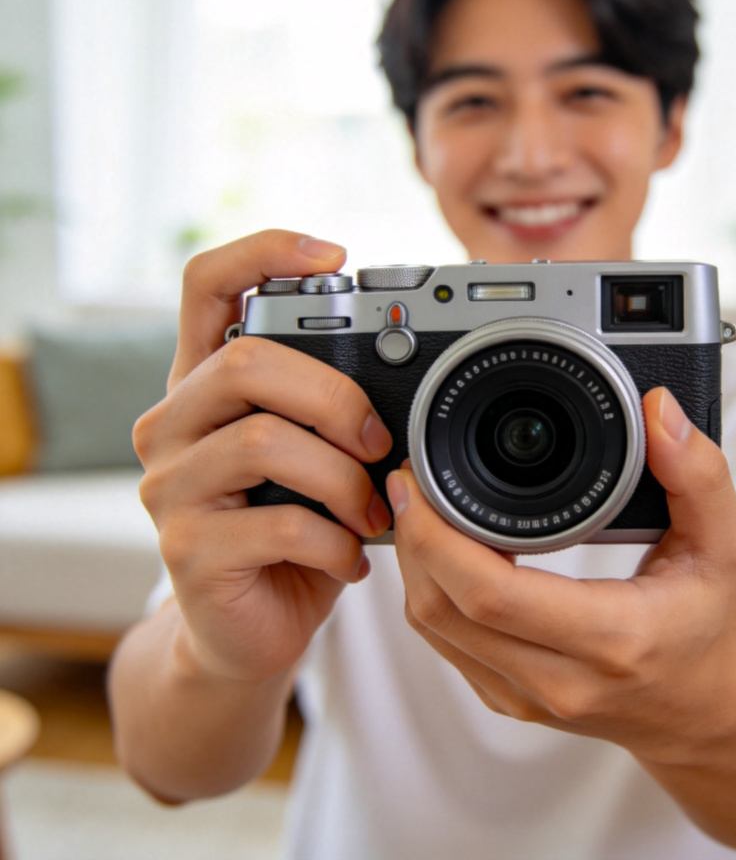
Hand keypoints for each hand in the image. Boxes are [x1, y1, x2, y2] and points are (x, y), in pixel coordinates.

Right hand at [133, 230, 394, 682]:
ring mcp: (169, 487)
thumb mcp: (316, 455)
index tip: (335, 254)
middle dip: (335, 397)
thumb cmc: (293, 529)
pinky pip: (279, 525)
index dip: (264, 252)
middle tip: (380, 443)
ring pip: (263, 442)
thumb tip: (420, 365)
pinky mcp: (185, 550)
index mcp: (205, 384)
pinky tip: (352, 558)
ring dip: (344, 479)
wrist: (249, 629)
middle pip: (245, 361)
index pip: (205, 285)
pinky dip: (336, 542)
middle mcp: (171, 423)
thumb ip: (335, 407)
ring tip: (374, 512)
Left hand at [389, 385, 735, 763]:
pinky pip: (445, 644)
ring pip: (433, 628)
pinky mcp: (507, 699)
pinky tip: (443, 552)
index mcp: (610, 639)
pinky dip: (431, 592)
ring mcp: (525, 698)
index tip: (420, 481)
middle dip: (412, 538)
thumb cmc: (706, 626)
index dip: (437, 535)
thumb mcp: (724, 545)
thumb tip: (660, 412)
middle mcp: (558, 679)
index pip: (491, 593)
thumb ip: (698, 475)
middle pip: (442, 609)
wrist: (699, 714)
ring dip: (415, 564)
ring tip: (421, 508)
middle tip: (410, 481)